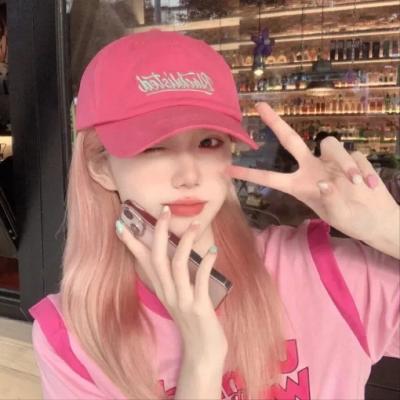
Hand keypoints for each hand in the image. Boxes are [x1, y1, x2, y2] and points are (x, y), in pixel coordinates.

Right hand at [115, 206, 227, 363]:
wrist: (202, 355)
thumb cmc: (193, 323)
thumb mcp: (178, 299)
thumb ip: (174, 280)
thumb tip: (177, 257)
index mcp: (162, 290)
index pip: (143, 262)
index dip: (132, 243)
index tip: (122, 224)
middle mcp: (168, 293)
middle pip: (157, 259)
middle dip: (159, 233)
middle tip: (165, 211)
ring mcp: (182, 300)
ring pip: (177, 266)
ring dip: (185, 243)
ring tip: (194, 225)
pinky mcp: (198, 308)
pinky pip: (200, 281)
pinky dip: (206, 263)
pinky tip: (213, 250)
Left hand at [227, 102, 398, 243]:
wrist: (376, 218)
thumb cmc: (351, 219)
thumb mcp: (337, 215)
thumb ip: (330, 200)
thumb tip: (324, 181)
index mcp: (299, 185)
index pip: (271, 177)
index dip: (250, 173)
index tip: (228, 169)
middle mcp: (312, 168)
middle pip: (291, 140)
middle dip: (275, 123)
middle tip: (260, 106)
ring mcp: (331, 162)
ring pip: (332, 145)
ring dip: (345, 164)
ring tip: (357, 184)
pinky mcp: (352, 158)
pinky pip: (356, 155)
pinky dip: (363, 170)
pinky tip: (370, 186)